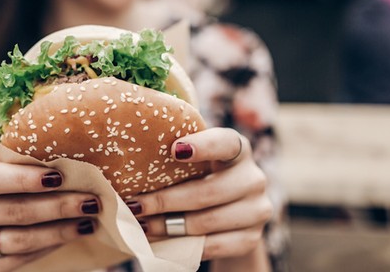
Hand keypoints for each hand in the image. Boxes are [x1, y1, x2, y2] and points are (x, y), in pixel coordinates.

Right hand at [0, 157, 100, 271]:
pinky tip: (69, 235)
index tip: (60, 176)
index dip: (23, 179)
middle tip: (90, 200)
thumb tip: (73, 162)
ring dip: (59, 230)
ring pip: (18, 239)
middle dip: (56, 206)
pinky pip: (18, 259)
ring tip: (88, 220)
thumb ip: (22, 164)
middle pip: (11, 211)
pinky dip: (48, 246)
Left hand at [125, 128, 272, 260]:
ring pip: (206, 222)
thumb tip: (132, 156)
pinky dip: (183, 245)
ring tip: (142, 225)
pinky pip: (213, 246)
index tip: (175, 150)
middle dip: (165, 201)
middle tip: (135, 205)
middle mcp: (254, 178)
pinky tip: (160, 241)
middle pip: (207, 192)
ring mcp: (257, 210)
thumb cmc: (202, 175)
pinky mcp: (251, 238)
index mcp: (238, 148)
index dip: (203, 146)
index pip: (225, 143)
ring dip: (168, 226)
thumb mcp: (196, 160)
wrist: (232, 211)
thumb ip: (177, 154)